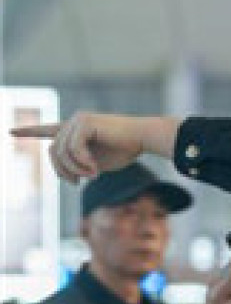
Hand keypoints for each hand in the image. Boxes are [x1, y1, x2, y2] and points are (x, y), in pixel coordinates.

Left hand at [10, 111, 178, 182]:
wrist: (145, 138)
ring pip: (62, 152)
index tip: (10, 131)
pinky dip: (83, 163)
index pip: (48, 129)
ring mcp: (79, 120)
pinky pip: (74, 149)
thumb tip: (68, 175)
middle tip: (78, 183)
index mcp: (76, 129)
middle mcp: (74, 121)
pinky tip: (95, 170)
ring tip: (92, 176)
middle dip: (63, 171)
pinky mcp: (86, 122)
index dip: (28, 131)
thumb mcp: (97, 162)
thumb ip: (79, 164)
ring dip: (75, 169)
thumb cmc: (126, 150)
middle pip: (53, 151)